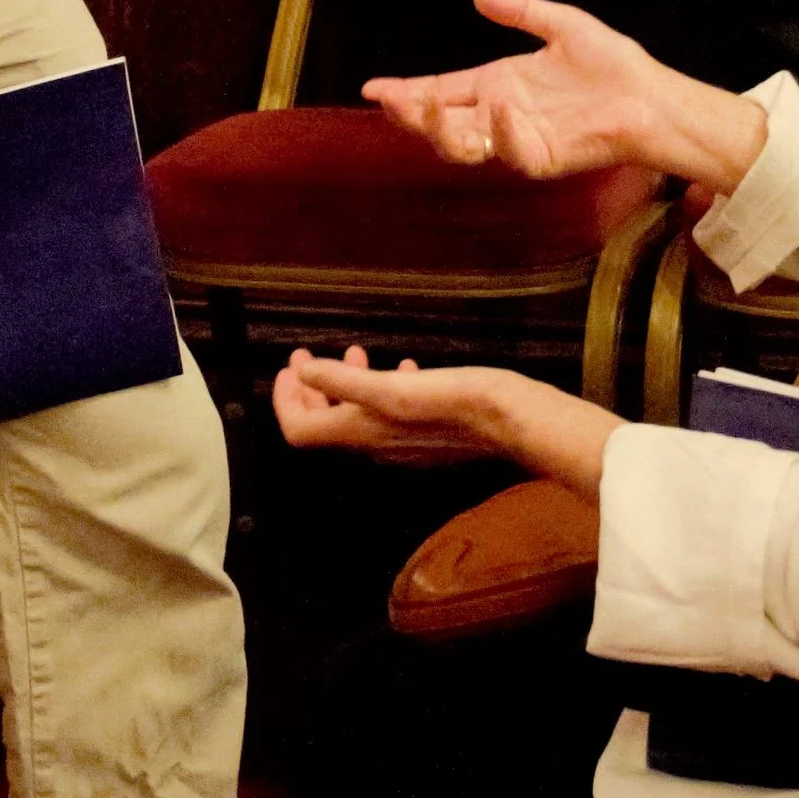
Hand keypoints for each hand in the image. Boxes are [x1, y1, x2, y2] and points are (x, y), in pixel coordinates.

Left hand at [271, 342, 615, 494]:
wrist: (514, 420)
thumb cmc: (456, 400)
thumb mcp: (393, 387)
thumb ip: (343, 382)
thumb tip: (303, 374)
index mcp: (362, 434)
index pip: (300, 432)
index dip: (284, 402)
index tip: (289, 368)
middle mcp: (378, 445)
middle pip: (326, 426)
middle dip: (312, 390)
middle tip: (309, 357)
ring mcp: (404, 444)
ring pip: (359, 416)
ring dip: (346, 385)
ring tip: (355, 352)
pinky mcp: (429, 435)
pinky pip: (392, 413)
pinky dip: (383, 389)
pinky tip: (403, 367)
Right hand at [365, 0, 767, 196]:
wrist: (651, 95)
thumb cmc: (612, 64)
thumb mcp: (563, 25)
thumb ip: (523, 11)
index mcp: (497, 85)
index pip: (440, 90)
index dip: (406, 92)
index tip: (372, 89)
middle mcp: (499, 115)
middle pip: (440, 123)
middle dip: (409, 115)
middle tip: (389, 101)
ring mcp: (518, 139)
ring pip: (464, 147)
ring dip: (439, 131)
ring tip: (421, 108)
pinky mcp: (543, 157)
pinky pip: (512, 152)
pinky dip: (502, 131)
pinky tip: (500, 108)